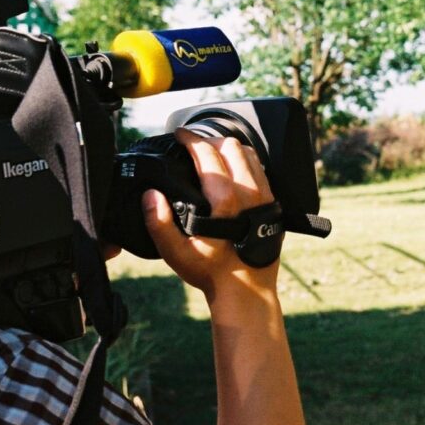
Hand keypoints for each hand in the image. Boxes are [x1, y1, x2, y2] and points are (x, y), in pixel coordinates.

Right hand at [141, 128, 278, 300]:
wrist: (246, 290)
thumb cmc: (211, 273)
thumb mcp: (176, 254)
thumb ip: (158, 223)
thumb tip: (150, 194)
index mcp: (225, 200)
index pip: (207, 154)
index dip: (190, 139)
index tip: (179, 134)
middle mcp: (249, 193)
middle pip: (231, 147)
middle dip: (209, 140)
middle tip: (192, 144)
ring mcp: (264, 196)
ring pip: (249, 154)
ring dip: (229, 148)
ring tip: (211, 151)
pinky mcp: (273, 203)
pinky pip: (261, 169)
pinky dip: (245, 161)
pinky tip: (233, 168)